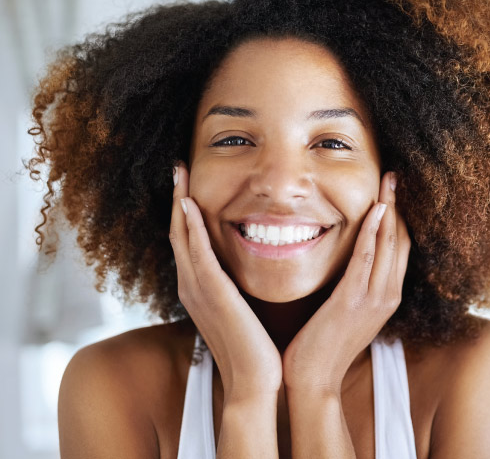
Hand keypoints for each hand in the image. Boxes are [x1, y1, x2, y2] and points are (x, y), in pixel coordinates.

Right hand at [169, 161, 282, 401]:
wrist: (254, 380)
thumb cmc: (253, 348)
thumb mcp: (240, 309)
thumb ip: (235, 288)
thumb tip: (243, 272)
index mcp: (199, 289)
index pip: (187, 241)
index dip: (183, 211)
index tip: (188, 184)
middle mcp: (191, 286)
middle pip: (177, 232)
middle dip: (176, 198)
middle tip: (178, 168)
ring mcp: (198, 290)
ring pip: (182, 237)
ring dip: (179, 203)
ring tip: (179, 174)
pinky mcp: (212, 294)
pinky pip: (198, 254)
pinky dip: (190, 228)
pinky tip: (189, 205)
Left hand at [281, 171, 410, 393]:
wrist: (314, 380)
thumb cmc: (324, 346)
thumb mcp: (348, 312)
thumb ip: (355, 287)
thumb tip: (350, 263)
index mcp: (387, 297)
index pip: (400, 248)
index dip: (399, 217)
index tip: (393, 191)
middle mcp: (388, 295)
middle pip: (401, 240)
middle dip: (399, 205)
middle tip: (394, 176)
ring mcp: (374, 299)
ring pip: (389, 244)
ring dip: (389, 209)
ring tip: (389, 181)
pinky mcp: (353, 301)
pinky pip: (367, 258)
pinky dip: (373, 231)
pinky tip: (375, 209)